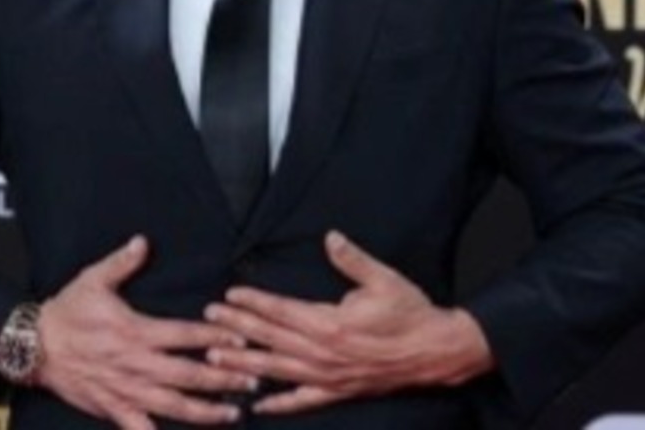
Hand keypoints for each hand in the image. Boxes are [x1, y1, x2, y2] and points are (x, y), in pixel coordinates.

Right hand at [34, 235, 258, 429]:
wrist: (33, 346)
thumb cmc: (66, 312)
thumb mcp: (92, 280)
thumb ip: (122, 262)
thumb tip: (144, 241)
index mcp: (136, 331)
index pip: (185, 334)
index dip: (216, 336)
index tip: (242, 338)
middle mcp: (136, 364)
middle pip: (189, 374)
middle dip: (224, 378)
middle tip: (254, 380)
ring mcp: (126, 390)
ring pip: (174, 405)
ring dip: (206, 411)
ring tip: (235, 413)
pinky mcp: (113, 409)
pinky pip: (140, 429)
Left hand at [202, 231, 494, 414]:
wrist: (435, 352)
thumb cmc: (410, 314)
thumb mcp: (384, 279)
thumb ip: (353, 259)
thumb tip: (330, 238)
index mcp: (331, 323)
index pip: (282, 311)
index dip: (253, 303)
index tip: (229, 296)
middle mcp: (324, 352)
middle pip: (271, 339)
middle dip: (237, 329)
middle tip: (208, 321)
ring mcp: (329, 376)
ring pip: (278, 369)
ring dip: (245, 362)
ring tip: (216, 357)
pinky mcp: (338, 391)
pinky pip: (303, 401)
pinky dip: (279, 404)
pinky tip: (258, 405)